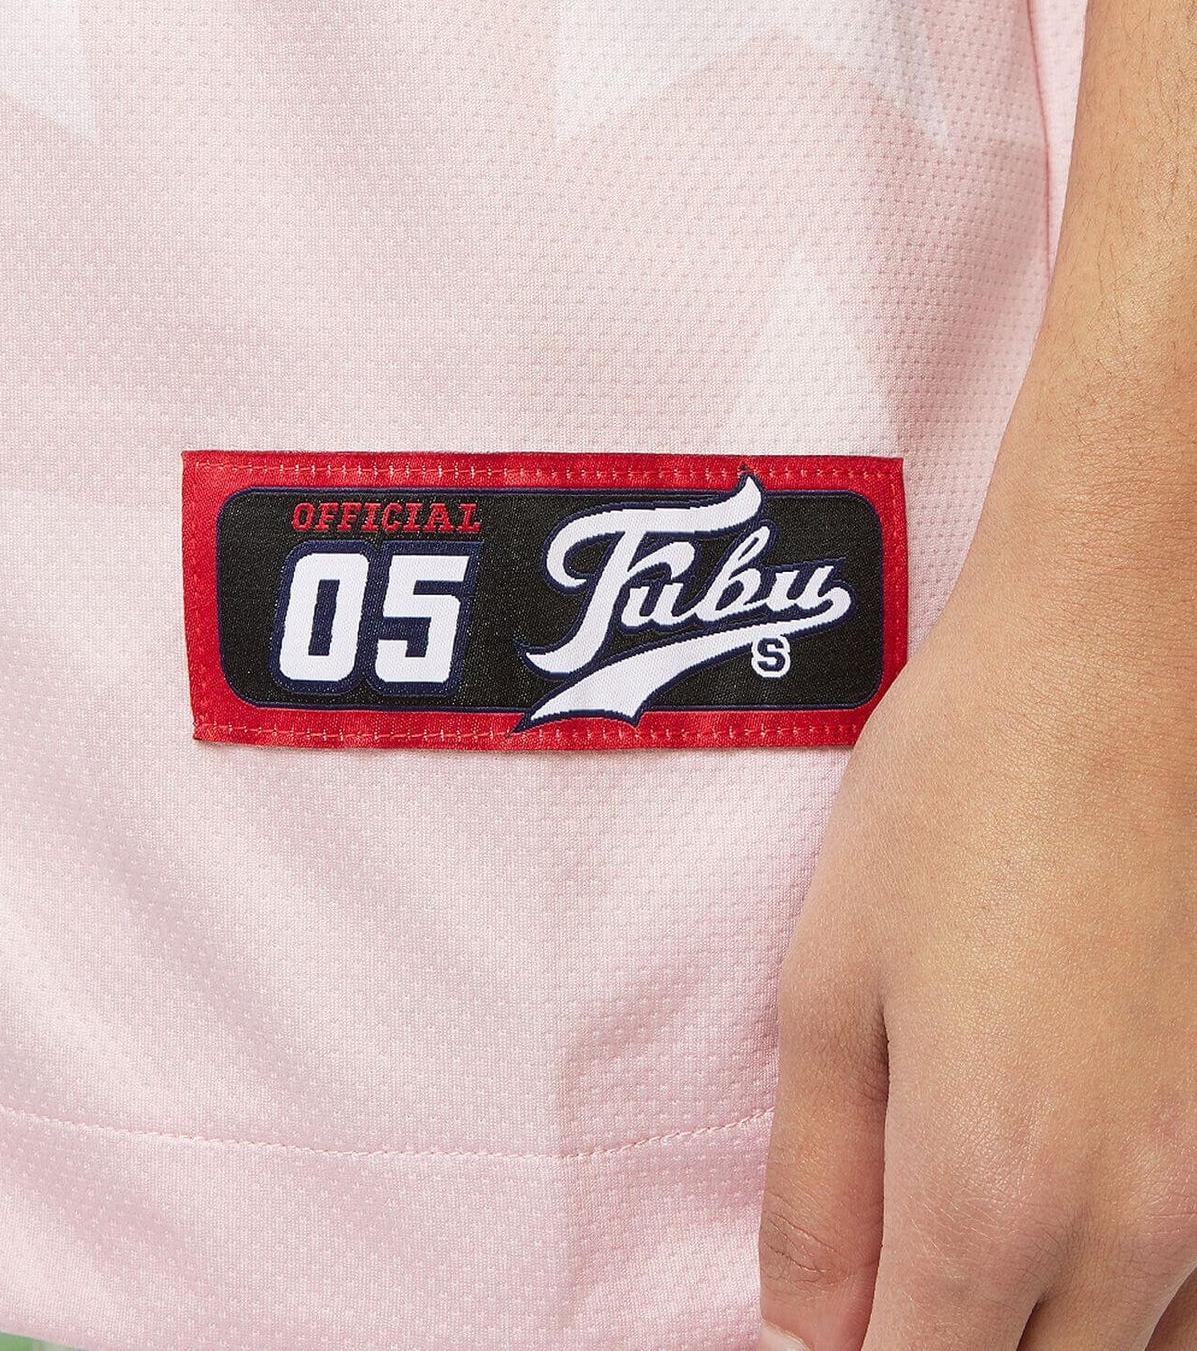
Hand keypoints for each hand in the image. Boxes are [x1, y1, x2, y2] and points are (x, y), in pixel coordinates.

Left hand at [755, 468, 1196, 1348]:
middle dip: (941, 1347)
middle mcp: (1138, 1221)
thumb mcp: (831, 988)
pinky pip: (1192, 1293)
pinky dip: (1119, 1293)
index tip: (829, 1322)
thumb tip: (803, 1333)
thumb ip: (819, 1187)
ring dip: (1036, 1329)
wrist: (1114, 677)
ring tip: (961, 1229)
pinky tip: (1057, 1206)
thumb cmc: (952, 810)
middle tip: (885, 1263)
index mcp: (994, 1185)